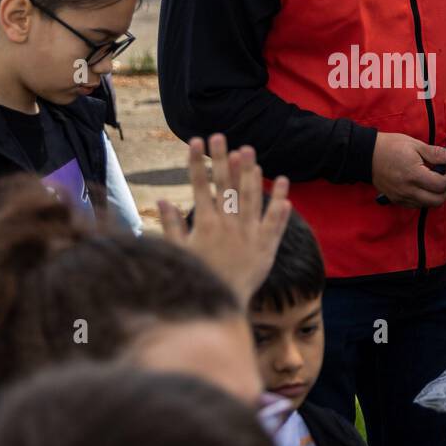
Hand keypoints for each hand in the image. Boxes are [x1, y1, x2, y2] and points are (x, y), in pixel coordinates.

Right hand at [157, 133, 291, 303]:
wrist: (221, 309)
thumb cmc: (198, 280)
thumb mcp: (180, 254)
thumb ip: (172, 226)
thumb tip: (162, 200)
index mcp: (205, 225)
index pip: (200, 186)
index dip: (197, 162)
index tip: (195, 140)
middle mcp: (228, 226)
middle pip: (226, 185)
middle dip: (222, 159)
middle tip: (221, 136)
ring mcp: (249, 235)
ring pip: (251, 197)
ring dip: (250, 172)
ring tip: (249, 150)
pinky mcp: (266, 247)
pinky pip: (275, 221)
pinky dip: (280, 202)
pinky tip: (283, 182)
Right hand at [372, 132, 445, 207]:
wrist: (366, 155)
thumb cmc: (391, 146)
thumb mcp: (415, 145)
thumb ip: (436, 153)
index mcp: (414, 174)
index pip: (440, 185)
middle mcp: (408, 190)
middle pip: (437, 200)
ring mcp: (401, 197)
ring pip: (427, 205)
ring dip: (436, 196)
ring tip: (435, 182)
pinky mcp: (396, 200)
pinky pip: (416, 205)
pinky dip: (424, 199)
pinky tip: (423, 187)